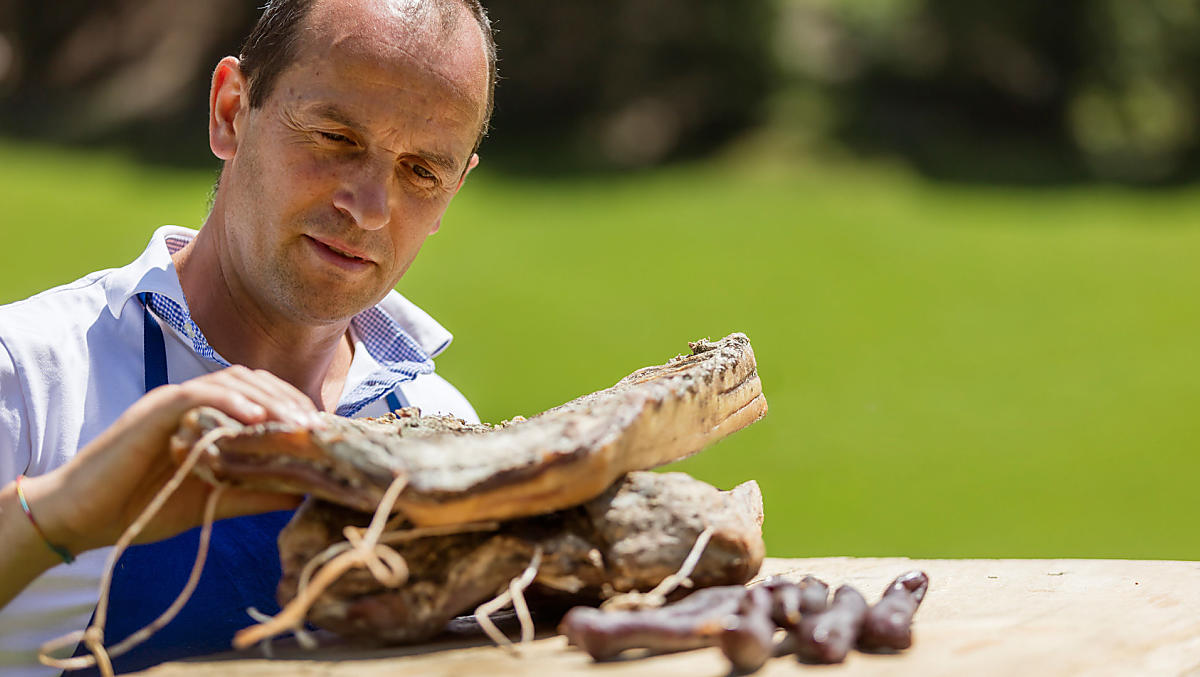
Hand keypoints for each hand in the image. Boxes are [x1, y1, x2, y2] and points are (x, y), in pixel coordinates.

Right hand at [24, 366, 321, 553]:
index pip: (260, 395)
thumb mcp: (213, 500)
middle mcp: (193, 401)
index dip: (294, 406)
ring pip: (231, 381)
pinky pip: (197, 393)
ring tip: (297, 422)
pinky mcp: (152, 410)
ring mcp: (172, 401)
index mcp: (208, 416)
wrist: (83, 519)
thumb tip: (304, 492)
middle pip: (253, 381)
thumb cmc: (143, 507)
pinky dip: (230, 400)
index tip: (323, 429)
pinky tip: (256, 416)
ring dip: (269, 397)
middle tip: (318, 427)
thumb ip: (254, 491)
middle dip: (290, 399)